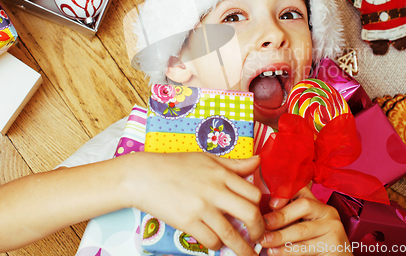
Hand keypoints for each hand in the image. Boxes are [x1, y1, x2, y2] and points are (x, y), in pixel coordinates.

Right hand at [124, 152, 263, 255]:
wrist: (144, 176)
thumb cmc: (175, 165)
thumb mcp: (207, 159)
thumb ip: (234, 164)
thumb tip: (258, 161)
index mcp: (221, 174)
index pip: (253, 193)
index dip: (261, 207)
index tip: (260, 215)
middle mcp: (215, 191)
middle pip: (250, 214)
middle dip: (258, 230)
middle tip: (258, 238)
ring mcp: (202, 208)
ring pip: (232, 234)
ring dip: (242, 248)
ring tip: (247, 254)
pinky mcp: (187, 223)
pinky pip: (211, 240)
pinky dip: (216, 245)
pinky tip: (216, 243)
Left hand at [259, 187, 352, 255]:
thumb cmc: (315, 243)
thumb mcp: (303, 226)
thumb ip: (289, 218)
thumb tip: (263, 218)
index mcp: (317, 203)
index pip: (301, 190)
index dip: (285, 192)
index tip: (270, 203)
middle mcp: (327, 211)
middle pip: (302, 206)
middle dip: (280, 215)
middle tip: (263, 225)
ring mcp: (332, 227)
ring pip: (302, 229)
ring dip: (280, 236)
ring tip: (265, 241)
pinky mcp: (333, 244)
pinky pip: (306, 246)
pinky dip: (287, 250)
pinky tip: (275, 251)